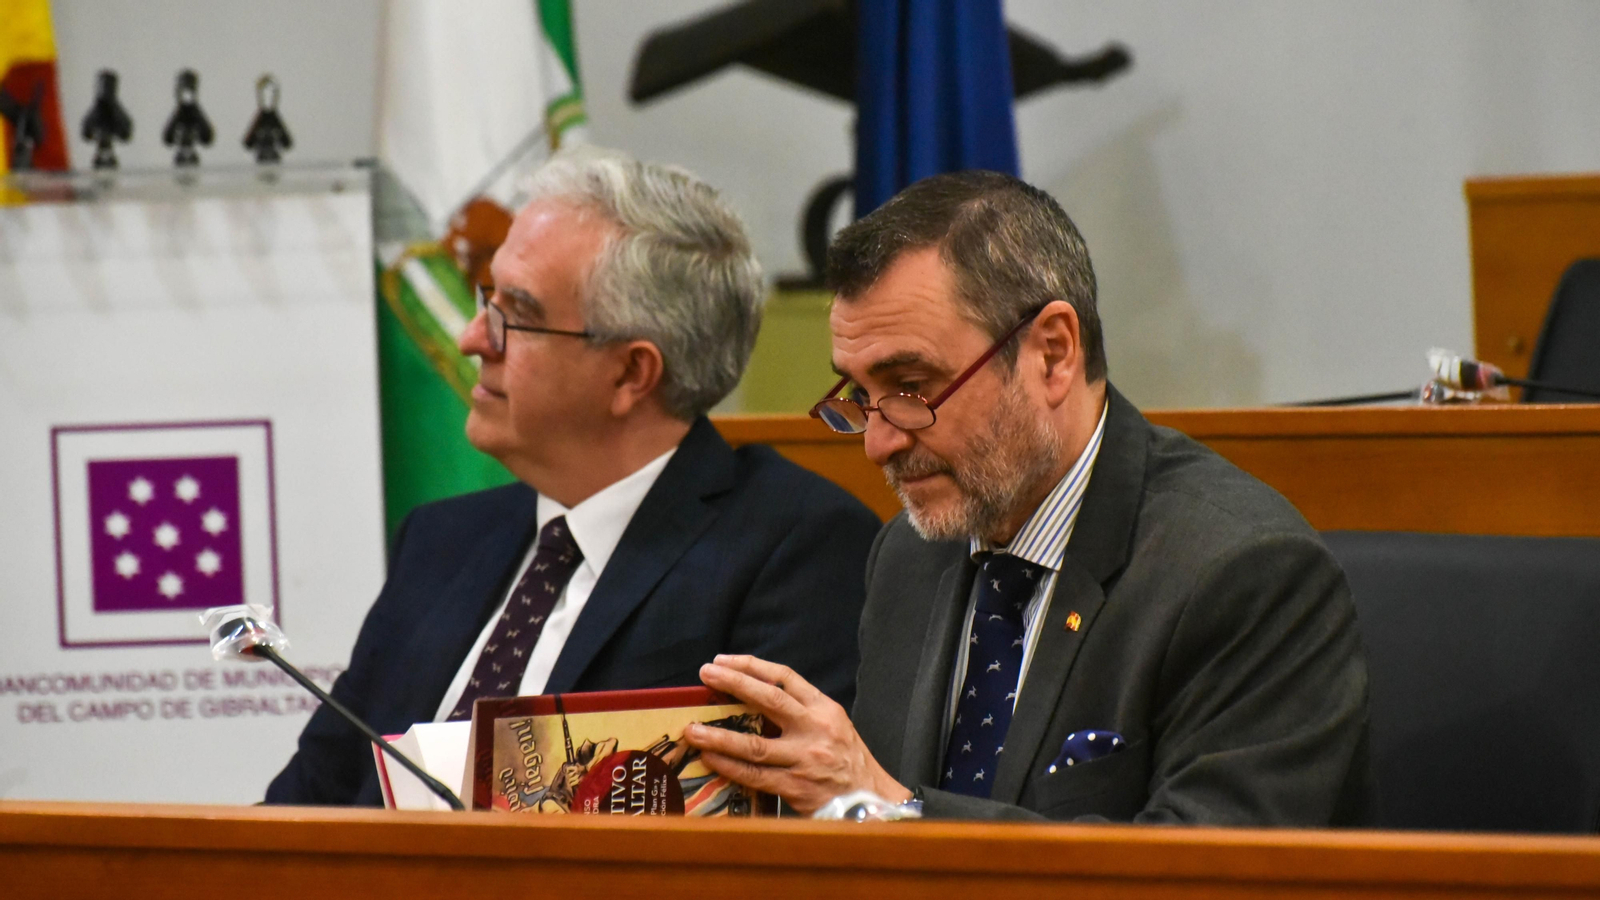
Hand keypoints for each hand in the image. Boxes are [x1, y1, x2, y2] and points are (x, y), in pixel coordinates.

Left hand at [683, 654, 910, 815]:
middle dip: (734, 684)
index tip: (724, 662)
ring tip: (693, 729)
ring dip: (720, 736)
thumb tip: (750, 699)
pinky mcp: (795, 787)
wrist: (871, 798)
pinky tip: (710, 758)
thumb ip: (799, 710)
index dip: (751, 666)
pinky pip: (755, 776)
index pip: (784, 677)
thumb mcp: (832, 723)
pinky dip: (730, 766)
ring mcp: (804, 760)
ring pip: (755, 745)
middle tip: (706, 674)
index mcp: (823, 708)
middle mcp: (815, 729)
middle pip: (769, 700)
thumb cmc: (846, 758)